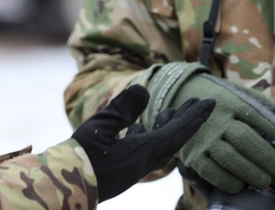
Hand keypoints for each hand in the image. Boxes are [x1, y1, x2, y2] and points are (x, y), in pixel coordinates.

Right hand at [72, 84, 214, 200]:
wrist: (64, 185)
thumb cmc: (80, 156)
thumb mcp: (100, 126)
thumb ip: (123, 108)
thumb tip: (144, 89)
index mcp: (144, 153)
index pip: (177, 132)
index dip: (194, 117)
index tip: (210, 103)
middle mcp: (144, 162)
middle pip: (173, 139)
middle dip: (186, 121)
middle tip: (198, 104)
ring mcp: (133, 167)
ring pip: (158, 145)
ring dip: (168, 127)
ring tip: (170, 111)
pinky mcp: (121, 168)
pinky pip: (143, 150)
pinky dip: (149, 135)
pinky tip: (141, 127)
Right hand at [144, 62, 274, 193]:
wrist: (179, 97)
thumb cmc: (216, 98)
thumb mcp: (236, 92)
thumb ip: (262, 102)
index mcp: (230, 102)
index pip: (257, 116)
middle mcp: (216, 119)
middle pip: (245, 139)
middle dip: (266, 157)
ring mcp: (203, 137)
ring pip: (230, 158)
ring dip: (251, 172)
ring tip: (265, 180)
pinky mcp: (192, 154)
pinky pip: (212, 172)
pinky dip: (228, 182)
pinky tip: (239, 184)